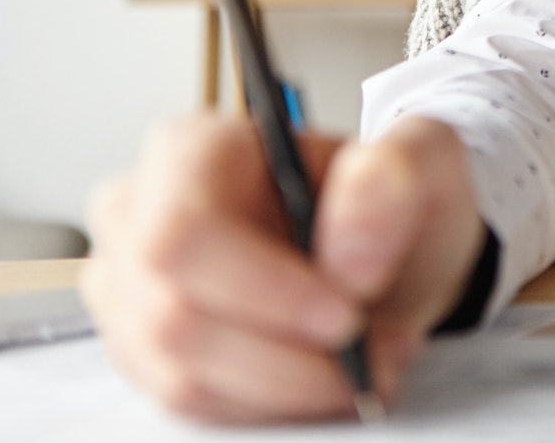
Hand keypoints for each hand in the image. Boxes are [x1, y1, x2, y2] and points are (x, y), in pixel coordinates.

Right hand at [80, 113, 486, 422]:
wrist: (384, 246)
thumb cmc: (388, 198)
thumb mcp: (425, 161)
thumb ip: (395, 177)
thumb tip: (349, 247)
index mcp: (194, 150)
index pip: (184, 233)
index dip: (261, 289)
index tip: (346, 318)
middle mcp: (139, 215)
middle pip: (176, 319)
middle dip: (289, 356)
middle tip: (377, 354)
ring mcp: (128, 289)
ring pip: (182, 374)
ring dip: (289, 385)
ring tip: (368, 363)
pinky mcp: (141, 351)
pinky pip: (192, 403)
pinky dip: (270, 403)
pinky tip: (323, 377)